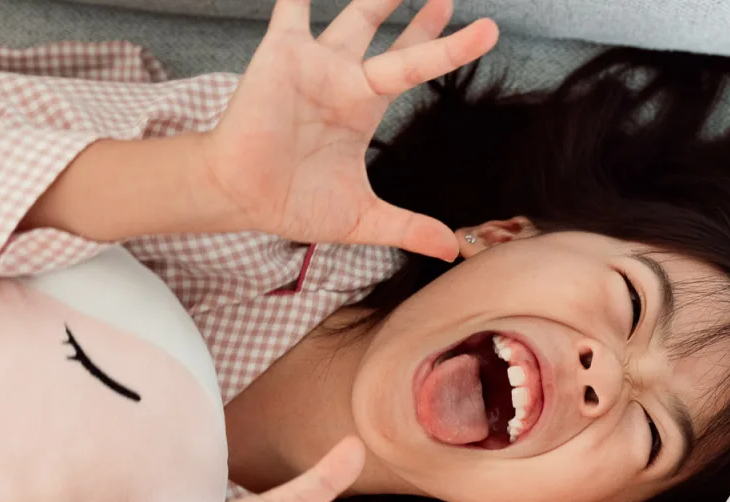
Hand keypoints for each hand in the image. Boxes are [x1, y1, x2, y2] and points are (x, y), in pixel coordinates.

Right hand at [198, 0, 497, 259]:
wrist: (242, 196)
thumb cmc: (294, 203)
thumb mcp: (362, 218)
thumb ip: (408, 227)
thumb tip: (453, 250)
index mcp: (365, 107)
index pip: (415, 68)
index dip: (449, 49)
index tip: (488, 31)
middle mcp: (345, 78)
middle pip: (392, 36)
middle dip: (422, 17)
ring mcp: (314, 63)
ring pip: (354, 14)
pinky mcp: (281, 53)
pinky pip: (291, 7)